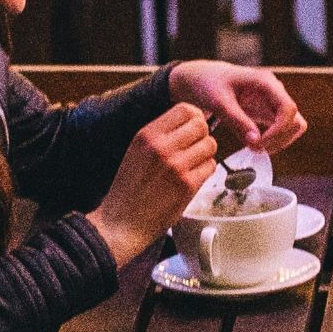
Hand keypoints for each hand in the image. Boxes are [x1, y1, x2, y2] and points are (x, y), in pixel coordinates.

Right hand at [86, 103, 216, 264]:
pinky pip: (211, 167)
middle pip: (201, 125)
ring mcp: (176, 166)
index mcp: (147, 135)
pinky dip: (205, 172)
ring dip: (205, 154)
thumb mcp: (137, 151)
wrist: (121, 222)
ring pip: (210, 145)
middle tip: (195, 148)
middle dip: (202, 136)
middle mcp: (162, 147)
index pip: (185, 109)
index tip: (193, 128)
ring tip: (192, 165)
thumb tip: (192, 121)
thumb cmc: (129, 189)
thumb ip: (162, 135)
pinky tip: (191, 179)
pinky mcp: (188, 185)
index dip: (194, 118)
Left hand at [169, 60, 307, 153]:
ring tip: (254, 148)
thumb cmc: (208, 84)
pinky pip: (280, 129)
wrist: (201, 78)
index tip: (259, 143)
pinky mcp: (267, 111)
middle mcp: (274, 91)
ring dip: (278, 141)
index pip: (288, 109)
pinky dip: (272, 140)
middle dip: (280, 139)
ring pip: (292, 127)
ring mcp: (273, 101)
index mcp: (265, 82)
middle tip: (256, 148)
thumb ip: (238, 122)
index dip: (278, 130)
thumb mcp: (219, 103)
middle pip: (295, 120)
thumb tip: (256, 143)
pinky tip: (253, 144)